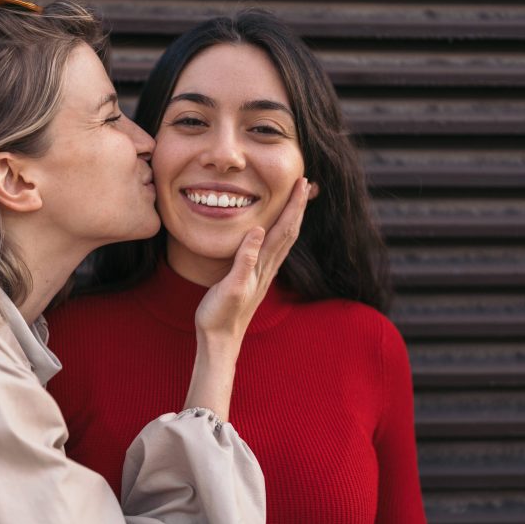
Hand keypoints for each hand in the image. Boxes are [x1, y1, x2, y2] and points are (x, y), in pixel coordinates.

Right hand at [184, 178, 309, 420]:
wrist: (219, 340)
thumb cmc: (220, 316)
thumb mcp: (230, 287)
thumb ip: (244, 259)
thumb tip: (258, 230)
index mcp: (262, 265)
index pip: (283, 229)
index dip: (293, 205)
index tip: (302, 183)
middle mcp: (267, 267)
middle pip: (289, 231)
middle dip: (298, 206)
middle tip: (305, 183)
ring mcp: (262, 273)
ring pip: (283, 240)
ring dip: (292, 217)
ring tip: (297, 200)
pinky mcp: (254, 278)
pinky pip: (273, 249)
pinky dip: (279, 232)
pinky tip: (276, 231)